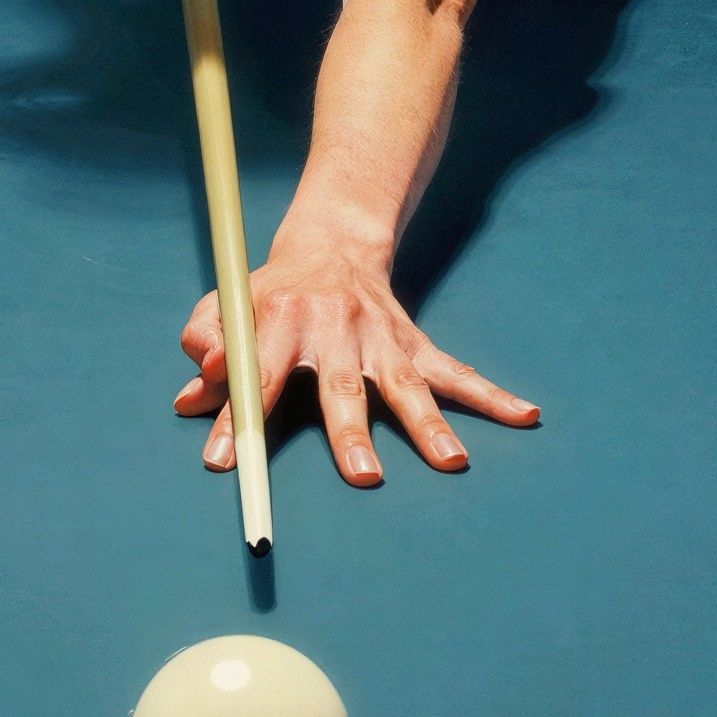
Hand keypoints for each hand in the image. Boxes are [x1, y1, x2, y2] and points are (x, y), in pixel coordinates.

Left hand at [175, 233, 538, 485]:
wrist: (332, 243)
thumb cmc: (268, 292)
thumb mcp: (224, 302)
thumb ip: (203, 342)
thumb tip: (190, 399)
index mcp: (279, 320)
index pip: (256, 375)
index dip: (236, 418)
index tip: (223, 463)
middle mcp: (333, 329)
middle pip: (341, 385)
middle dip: (351, 431)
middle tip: (363, 474)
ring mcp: (379, 338)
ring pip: (405, 385)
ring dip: (429, 424)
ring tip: (452, 461)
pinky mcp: (412, 344)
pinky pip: (455, 372)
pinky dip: (492, 395)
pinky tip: (525, 414)